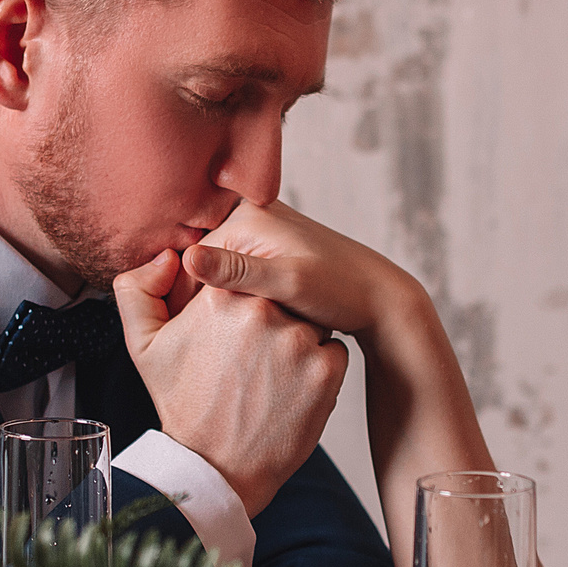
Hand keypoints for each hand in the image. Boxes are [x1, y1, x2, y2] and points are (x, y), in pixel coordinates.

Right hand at [115, 250, 348, 516]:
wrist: (217, 468)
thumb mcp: (143, 346)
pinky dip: (318, 367)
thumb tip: (170, 256)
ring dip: (296, 342)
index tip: (230, 336)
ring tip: (270, 376)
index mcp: (220, 296)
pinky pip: (332, 350)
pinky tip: (291, 390)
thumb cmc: (182, 404)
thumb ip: (138, 290)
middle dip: (269, 321)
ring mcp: (299, 338)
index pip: (243, 278)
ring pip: (309, 321)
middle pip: (278, 297)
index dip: (238, 305)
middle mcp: (262, 310)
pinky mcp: (327, 368)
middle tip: (250, 361)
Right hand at [184, 200, 422, 338]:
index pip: (192, 261)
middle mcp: (254, 217)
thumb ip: (239, 273)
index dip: (183, 302)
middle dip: (201, 306)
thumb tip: (189, 258)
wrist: (384, 299)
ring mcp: (265, 235)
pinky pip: (242, 282)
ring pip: (223, 278)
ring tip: (220, 347)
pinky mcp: (275, 253)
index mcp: (249, 216)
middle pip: (207, 268)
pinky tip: (245, 335)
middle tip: (200, 349)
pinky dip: (240, 306)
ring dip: (220, 309)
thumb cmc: (342, 293)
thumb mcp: (289, 284)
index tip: (185, 341)